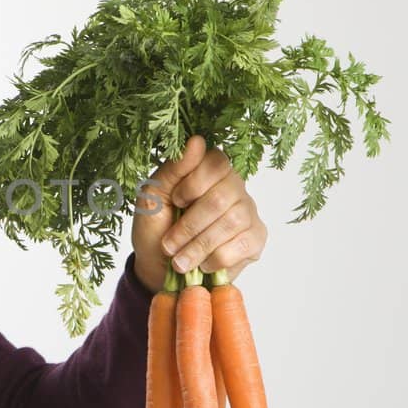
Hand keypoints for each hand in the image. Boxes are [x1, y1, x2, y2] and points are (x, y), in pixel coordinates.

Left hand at [131, 135, 267, 291]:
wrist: (160, 267)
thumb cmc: (155, 227)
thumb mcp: (152, 197)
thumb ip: (173, 169)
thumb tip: (196, 141)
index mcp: (209, 169)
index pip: (217, 162)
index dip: (194, 184)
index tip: (174, 201)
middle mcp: (234, 186)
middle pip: (222, 197)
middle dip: (189, 226)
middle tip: (169, 245)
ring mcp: (248, 212)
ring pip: (232, 223)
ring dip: (199, 246)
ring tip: (180, 261)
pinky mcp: (256, 239)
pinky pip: (243, 245)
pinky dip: (216, 259)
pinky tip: (203, 265)